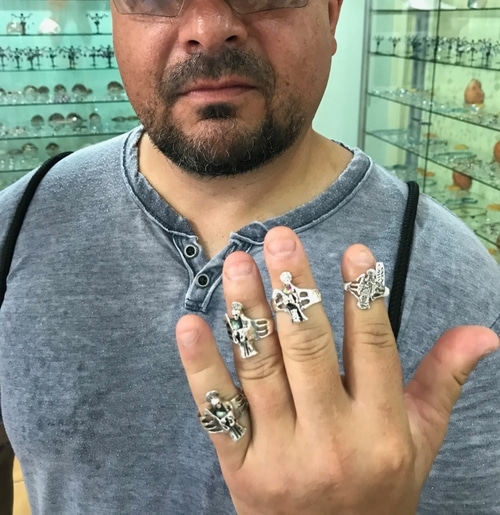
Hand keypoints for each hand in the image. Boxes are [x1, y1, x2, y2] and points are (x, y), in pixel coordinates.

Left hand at [176, 226, 498, 514]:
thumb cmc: (380, 492)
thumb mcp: (419, 441)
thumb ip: (442, 380)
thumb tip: (483, 333)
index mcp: (382, 431)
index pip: (373, 350)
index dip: (363, 298)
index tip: (355, 252)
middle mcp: (333, 441)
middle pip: (309, 350)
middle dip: (294, 288)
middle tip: (279, 239)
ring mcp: (283, 456)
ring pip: (261, 370)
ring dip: (247, 311)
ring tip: (238, 263)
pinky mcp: (241, 471)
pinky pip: (219, 411)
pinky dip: (202, 366)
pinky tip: (190, 325)